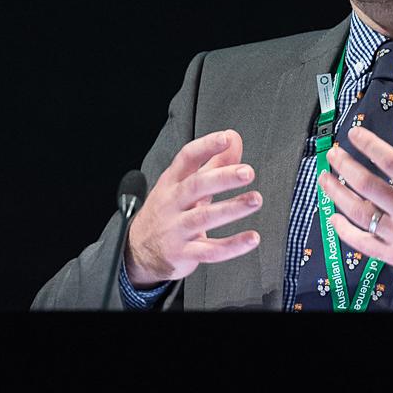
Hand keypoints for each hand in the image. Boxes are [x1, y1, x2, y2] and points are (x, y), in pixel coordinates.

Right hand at [124, 129, 261, 287]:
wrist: (138, 251)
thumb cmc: (167, 212)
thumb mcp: (184, 184)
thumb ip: (213, 162)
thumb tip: (234, 138)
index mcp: (172, 182)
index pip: (187, 158)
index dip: (206, 146)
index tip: (226, 138)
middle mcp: (172, 203)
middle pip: (196, 186)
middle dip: (223, 177)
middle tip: (247, 172)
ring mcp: (176, 229)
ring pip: (204, 217)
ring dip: (232, 208)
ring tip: (255, 200)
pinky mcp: (184, 253)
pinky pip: (210, 251)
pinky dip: (232, 246)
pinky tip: (252, 238)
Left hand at [320, 124, 392, 301]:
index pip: (391, 162)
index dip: (370, 145)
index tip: (355, 135)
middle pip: (367, 185)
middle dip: (345, 166)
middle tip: (333, 155)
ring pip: (359, 212)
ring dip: (337, 194)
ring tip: (324, 180)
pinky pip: (364, 244)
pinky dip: (346, 232)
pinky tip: (334, 221)